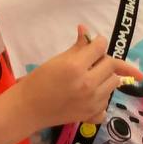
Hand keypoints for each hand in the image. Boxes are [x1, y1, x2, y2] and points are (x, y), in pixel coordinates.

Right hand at [17, 27, 142, 129]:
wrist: (28, 108)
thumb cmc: (39, 81)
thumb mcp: (57, 60)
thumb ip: (77, 46)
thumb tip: (85, 28)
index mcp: (76, 67)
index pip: (100, 47)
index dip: (98, 42)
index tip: (95, 43)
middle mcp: (87, 84)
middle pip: (111, 65)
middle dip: (103, 59)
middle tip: (92, 62)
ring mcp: (92, 101)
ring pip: (114, 82)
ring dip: (107, 77)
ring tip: (92, 77)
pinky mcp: (92, 114)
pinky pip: (108, 100)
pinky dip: (102, 96)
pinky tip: (90, 94)